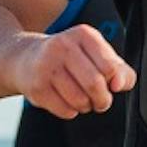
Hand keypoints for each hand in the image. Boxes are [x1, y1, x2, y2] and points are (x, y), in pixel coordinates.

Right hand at [20, 24, 135, 117]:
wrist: (25, 58)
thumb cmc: (70, 58)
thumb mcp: (95, 54)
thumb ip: (118, 69)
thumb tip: (120, 84)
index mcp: (83, 35)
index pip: (110, 67)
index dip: (115, 82)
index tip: (111, 85)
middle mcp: (63, 46)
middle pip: (95, 84)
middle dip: (103, 99)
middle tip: (100, 101)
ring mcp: (46, 66)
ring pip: (80, 100)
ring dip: (86, 106)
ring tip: (82, 99)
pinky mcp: (36, 87)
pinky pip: (65, 110)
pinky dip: (71, 111)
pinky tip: (66, 100)